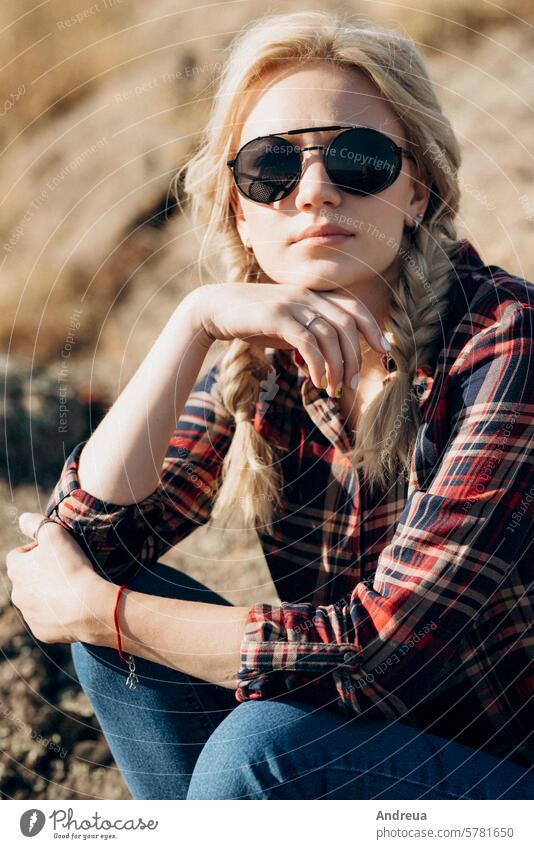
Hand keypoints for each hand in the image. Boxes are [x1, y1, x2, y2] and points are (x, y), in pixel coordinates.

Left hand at [6, 513, 111, 644]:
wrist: (88, 607)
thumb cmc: (70, 567)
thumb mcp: (54, 533)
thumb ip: (35, 523)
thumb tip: (23, 518)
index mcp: (16, 570)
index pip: (19, 554)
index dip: (37, 549)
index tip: (56, 551)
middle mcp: (17, 594)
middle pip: (27, 578)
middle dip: (43, 573)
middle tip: (66, 569)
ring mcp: (29, 615)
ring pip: (37, 599)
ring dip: (50, 593)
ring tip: (73, 587)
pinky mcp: (42, 632)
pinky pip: (48, 619)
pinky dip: (58, 612)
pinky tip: (74, 605)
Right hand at [187, 283, 390, 395]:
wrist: (214, 309)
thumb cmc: (252, 320)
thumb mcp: (286, 325)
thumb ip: (308, 335)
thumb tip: (328, 362)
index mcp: (313, 295)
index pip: (353, 307)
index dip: (372, 328)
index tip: (384, 351)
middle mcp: (307, 296)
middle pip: (346, 323)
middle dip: (355, 356)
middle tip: (352, 384)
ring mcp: (292, 304)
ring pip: (329, 335)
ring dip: (337, 366)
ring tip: (334, 390)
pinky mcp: (276, 317)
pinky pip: (307, 342)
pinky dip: (318, 364)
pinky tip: (317, 381)